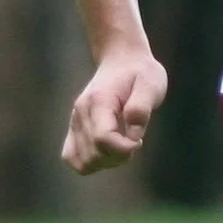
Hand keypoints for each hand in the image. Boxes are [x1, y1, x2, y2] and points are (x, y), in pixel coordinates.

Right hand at [63, 48, 167, 173]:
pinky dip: (90, 163)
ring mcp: (75, 121)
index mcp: (99, 102)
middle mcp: (81, 112)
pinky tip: (108, 152)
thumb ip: (141, 108)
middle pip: (93, 155)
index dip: (124, 148)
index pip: (103, 139)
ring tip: (122, 146)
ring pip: (83, 162)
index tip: (140, 140)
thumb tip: (133, 135)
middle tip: (134, 141)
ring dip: (107, 162)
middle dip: (118, 157)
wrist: (122, 59)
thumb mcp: (151, 83)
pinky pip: (71, 158)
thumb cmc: (140, 72)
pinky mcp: (75, 128)